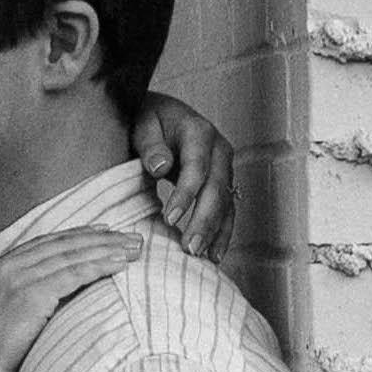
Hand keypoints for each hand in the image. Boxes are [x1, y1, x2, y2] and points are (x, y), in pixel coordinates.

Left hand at [136, 92, 236, 265]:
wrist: (162, 114)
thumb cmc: (148, 119)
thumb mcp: (143, 124)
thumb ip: (150, 144)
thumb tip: (160, 166)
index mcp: (199, 132)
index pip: (197, 167)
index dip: (186, 194)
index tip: (170, 219)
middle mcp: (219, 150)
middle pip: (217, 189)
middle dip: (204, 220)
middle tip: (189, 247)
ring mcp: (225, 167)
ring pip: (226, 203)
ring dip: (215, 232)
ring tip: (201, 257)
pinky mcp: (223, 183)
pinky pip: (227, 211)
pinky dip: (221, 233)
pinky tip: (213, 255)